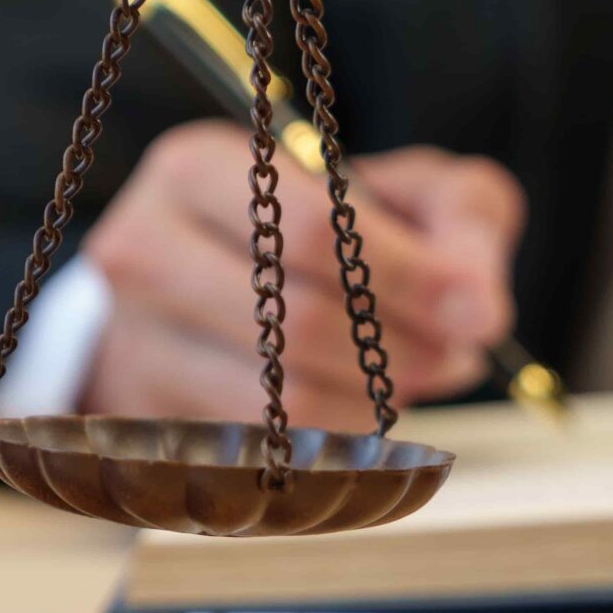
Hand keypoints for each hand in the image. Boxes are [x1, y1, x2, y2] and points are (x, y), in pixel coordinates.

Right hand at [80, 122, 523, 428]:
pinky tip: (367, 401)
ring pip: (285, 395)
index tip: (479, 311)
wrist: (227, 278)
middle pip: (295, 319)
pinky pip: (272, 444)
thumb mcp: (407, 192)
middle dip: (402, 346)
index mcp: (198, 168)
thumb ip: (461, 222)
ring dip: (379, 397)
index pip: (309, 231)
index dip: (408, 279)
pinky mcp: (147, 417)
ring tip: (419, 373)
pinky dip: (343, 431)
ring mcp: (133, 340)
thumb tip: (478, 308)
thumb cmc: (331, 228)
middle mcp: (141, 248)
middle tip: (459, 353)